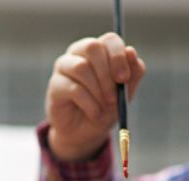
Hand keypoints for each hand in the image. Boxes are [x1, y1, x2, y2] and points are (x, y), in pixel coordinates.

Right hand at [45, 32, 145, 160]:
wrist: (87, 132)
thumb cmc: (106, 107)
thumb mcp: (125, 92)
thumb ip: (133, 72)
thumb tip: (131, 51)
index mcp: (99, 50)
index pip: (109, 40)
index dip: (118, 56)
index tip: (123, 78)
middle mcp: (79, 53)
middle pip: (92, 47)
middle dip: (107, 73)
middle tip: (115, 96)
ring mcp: (64, 67)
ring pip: (81, 67)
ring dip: (98, 91)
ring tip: (105, 107)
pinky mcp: (55, 85)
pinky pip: (74, 89)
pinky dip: (90, 104)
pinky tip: (95, 114)